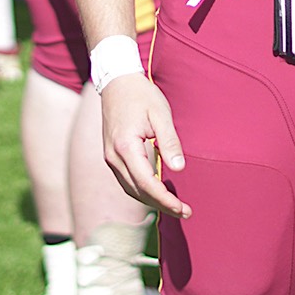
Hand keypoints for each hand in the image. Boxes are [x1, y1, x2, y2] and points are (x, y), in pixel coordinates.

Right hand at [100, 73, 189, 217]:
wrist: (116, 83)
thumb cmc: (141, 95)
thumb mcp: (161, 114)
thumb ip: (169, 141)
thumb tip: (179, 169)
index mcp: (125, 147)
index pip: (147, 183)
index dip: (165, 199)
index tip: (183, 208)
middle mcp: (113, 157)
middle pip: (138, 191)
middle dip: (162, 205)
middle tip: (185, 212)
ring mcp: (110, 158)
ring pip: (131, 189)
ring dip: (152, 200)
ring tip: (175, 205)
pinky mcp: (111, 156)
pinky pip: (127, 181)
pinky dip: (142, 190)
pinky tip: (158, 191)